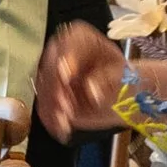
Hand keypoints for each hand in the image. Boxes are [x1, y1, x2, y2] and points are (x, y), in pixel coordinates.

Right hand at [35, 22, 125, 140]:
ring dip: (52, 106)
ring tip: (65, 121)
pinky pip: (44, 105)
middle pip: (49, 66)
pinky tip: (62, 128)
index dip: (65, 59)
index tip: (66, 75)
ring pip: (44, 88)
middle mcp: (60, 52)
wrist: (119, 93)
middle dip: (55, 87)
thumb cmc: (122, 78)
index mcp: (80, 38)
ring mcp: (51, 74)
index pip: (68, 43)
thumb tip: (90, 90)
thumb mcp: (121, 74)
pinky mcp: (49, 94)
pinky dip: (52, 118)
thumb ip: (106, 79)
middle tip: (64, 104)